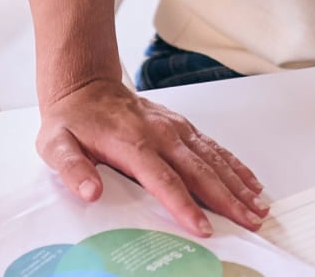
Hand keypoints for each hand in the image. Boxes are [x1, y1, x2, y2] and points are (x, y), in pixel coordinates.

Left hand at [36, 76, 268, 236]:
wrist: (86, 86)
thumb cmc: (73, 121)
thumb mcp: (56, 145)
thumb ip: (72, 169)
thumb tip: (89, 191)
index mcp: (133, 143)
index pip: (165, 180)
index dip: (185, 206)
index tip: (203, 227)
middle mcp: (161, 134)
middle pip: (201, 172)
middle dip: (228, 199)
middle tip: (250, 222)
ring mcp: (176, 129)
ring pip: (214, 159)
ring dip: (239, 184)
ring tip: (258, 207)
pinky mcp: (183, 127)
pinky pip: (215, 147)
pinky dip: (236, 166)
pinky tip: (251, 182)